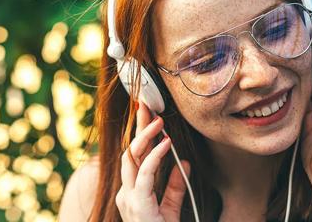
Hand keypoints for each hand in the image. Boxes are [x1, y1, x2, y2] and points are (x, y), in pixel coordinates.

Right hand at [116, 101, 189, 221]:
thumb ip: (175, 186)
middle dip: (138, 126)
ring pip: (132, 158)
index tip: (148, 113)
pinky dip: (154, 157)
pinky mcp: (138, 204)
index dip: (141, 134)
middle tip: (146, 104)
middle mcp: (126, 192)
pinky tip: (166, 144)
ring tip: (158, 120)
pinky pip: (144, 175)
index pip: (135, 156)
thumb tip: (186, 163)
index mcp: (131, 191)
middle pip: (129, 151)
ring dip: (145, 136)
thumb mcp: (171, 208)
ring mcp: (129, 198)